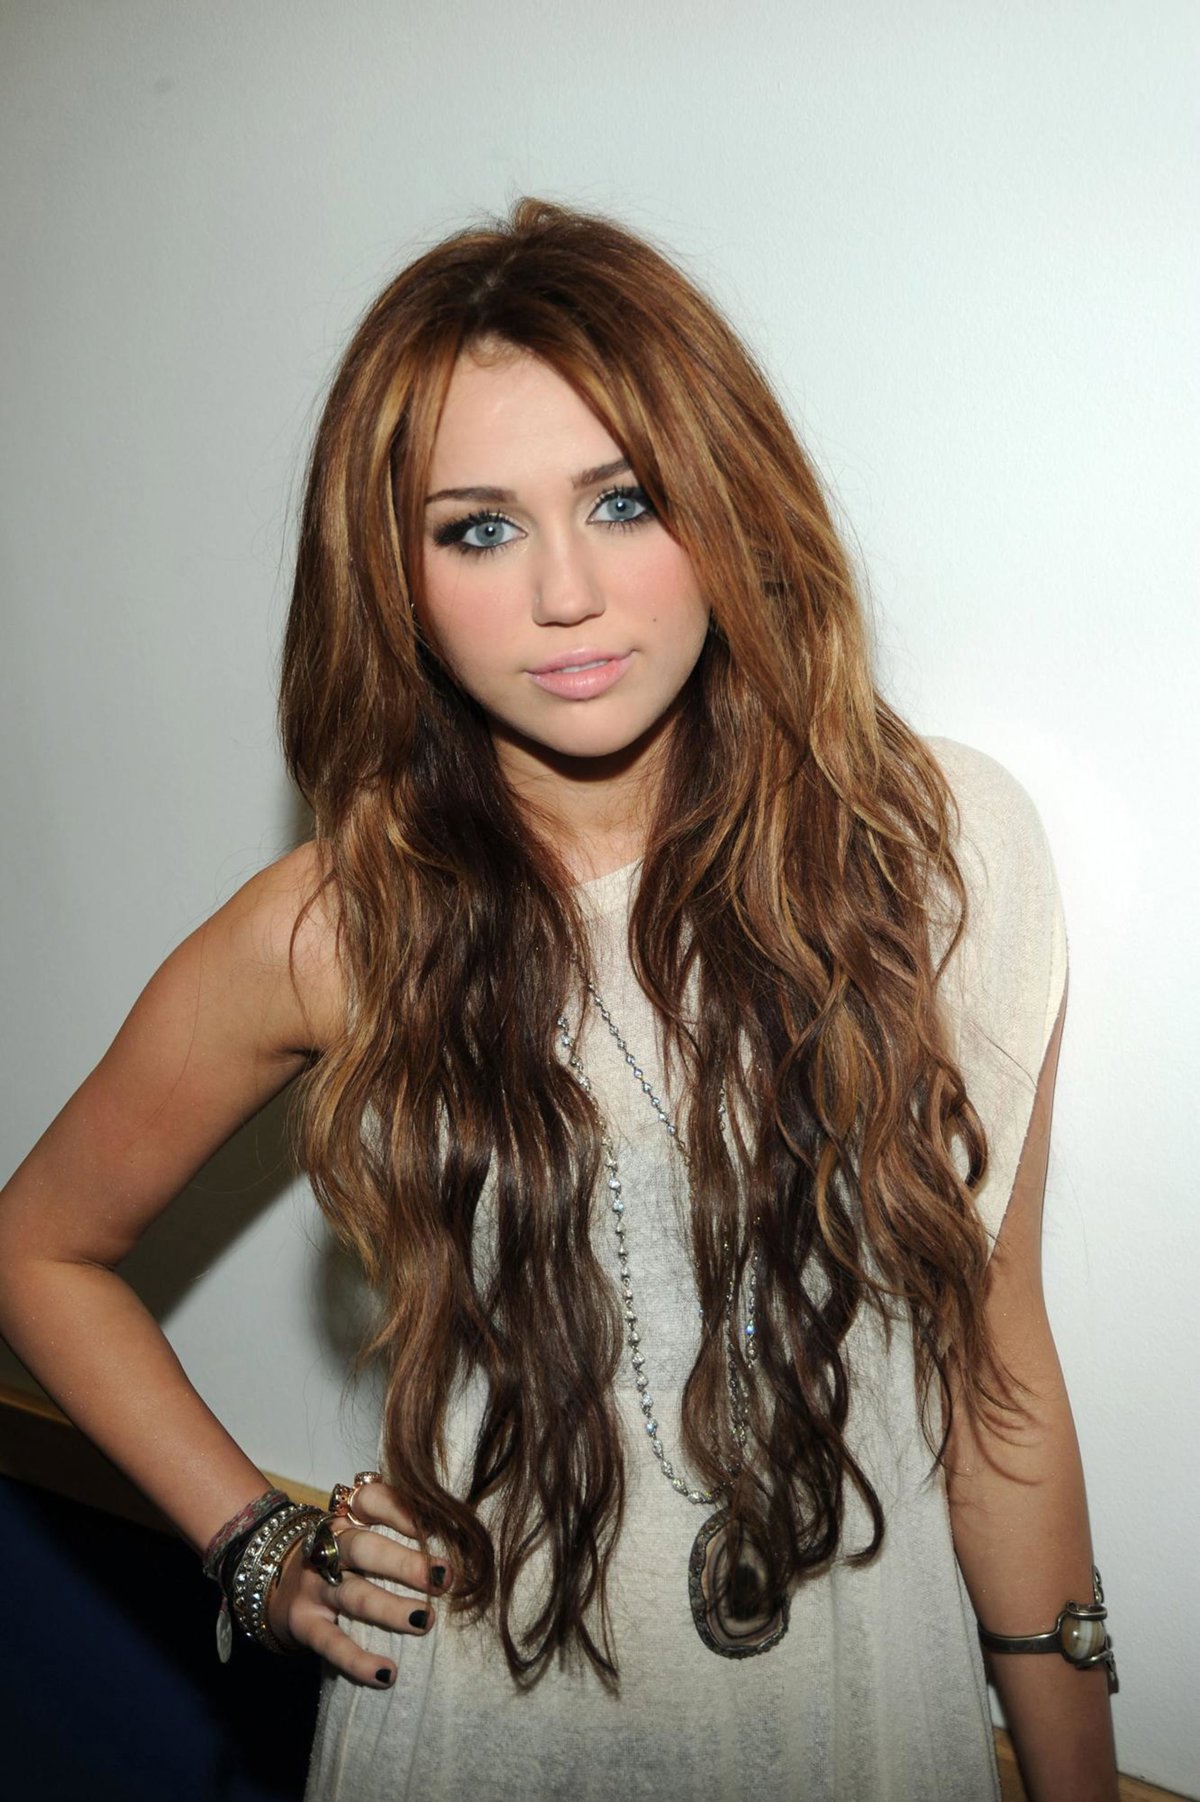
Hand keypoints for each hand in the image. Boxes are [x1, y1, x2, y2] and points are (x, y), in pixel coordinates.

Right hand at [266, 1481, 451, 1688]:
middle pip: (365, 1549)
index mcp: (347, 1518)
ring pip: (354, 1595)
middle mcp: (329, 1547)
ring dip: (390, 1608)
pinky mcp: (303, 1624)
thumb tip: (461, 1536)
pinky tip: (387, 1673)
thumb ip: (397, 1528)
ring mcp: (314, 1586)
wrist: (274, 1584)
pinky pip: (332, 1644)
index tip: (437, 1525)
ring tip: (424, 1621)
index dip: (402, 1509)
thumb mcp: (358, 1531)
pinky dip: (358, 1661)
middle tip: (443, 1578)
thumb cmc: (339, 1558)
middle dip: (405, 1563)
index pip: (372, 1500)